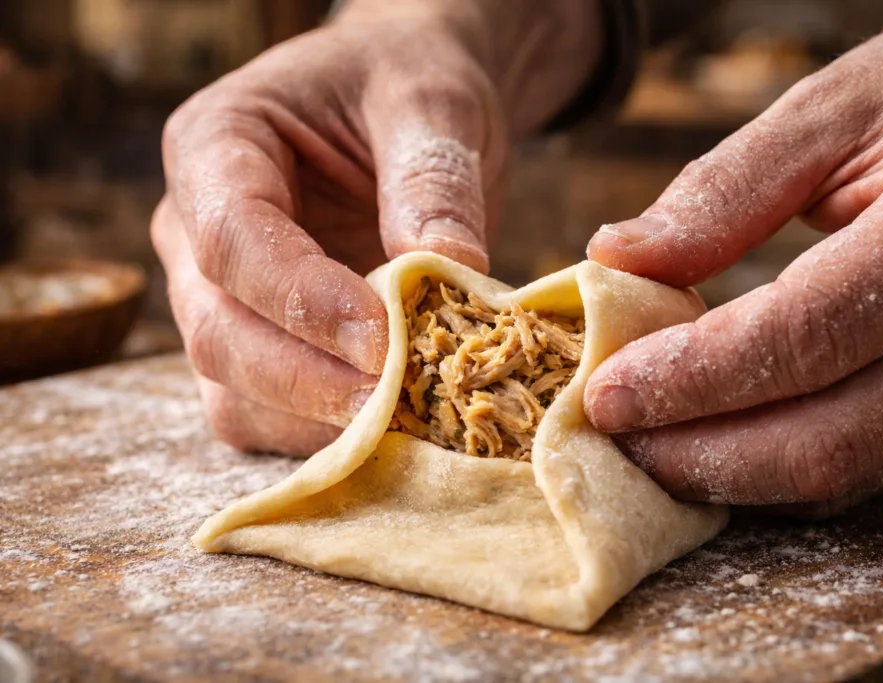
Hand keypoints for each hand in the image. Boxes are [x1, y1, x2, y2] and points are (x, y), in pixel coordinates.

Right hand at [153, 0, 600, 454]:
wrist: (405, 113)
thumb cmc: (403, 90)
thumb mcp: (430, 103)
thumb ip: (431, 179)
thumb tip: (447, 268)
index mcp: (215, 146)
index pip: (232, 239)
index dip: (303, 300)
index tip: (384, 339)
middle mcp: (195, 229)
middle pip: (218, 331)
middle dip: (309, 379)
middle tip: (400, 400)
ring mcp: (217, 298)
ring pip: (233, 390)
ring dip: (317, 420)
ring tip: (407, 419)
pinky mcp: (258, 347)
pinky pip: (267, 415)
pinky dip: (326, 434)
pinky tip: (392, 427)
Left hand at [585, 13, 882, 515]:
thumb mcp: (835, 107)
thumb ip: (726, 188)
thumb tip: (617, 261)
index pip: (805, 335)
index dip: (693, 377)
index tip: (606, 391)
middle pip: (828, 439)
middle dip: (701, 454)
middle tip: (613, 434)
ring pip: (847, 473)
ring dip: (731, 478)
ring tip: (646, 446)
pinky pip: (866, 472)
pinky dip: (776, 475)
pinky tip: (712, 446)